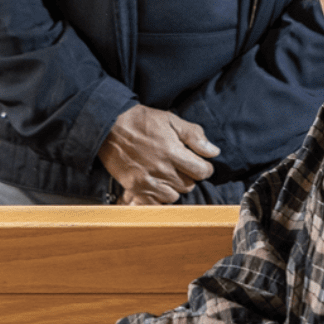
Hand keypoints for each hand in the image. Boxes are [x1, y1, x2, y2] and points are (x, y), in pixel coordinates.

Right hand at [98, 104, 219, 204]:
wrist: (110, 127)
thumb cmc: (142, 121)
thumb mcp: (171, 120)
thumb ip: (194, 136)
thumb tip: (213, 151)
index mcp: (172, 152)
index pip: (201, 171)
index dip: (205, 168)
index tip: (201, 164)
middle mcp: (161, 170)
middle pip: (188, 185)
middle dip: (190, 176)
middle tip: (183, 166)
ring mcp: (146, 181)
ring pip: (173, 196)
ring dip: (175, 187)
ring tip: (169, 174)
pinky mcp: (133, 188)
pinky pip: (154, 203)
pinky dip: (158, 197)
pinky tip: (157, 185)